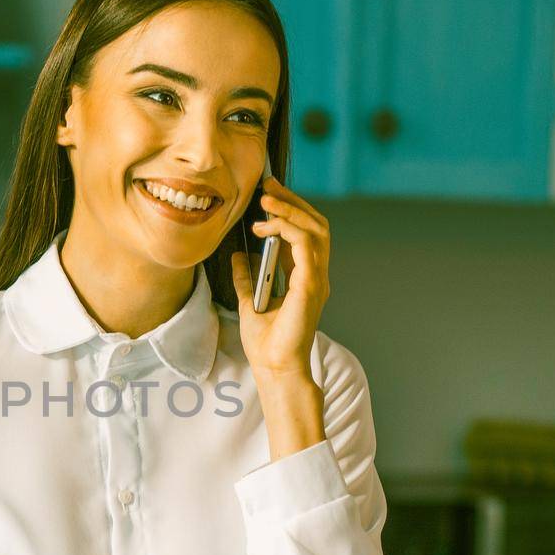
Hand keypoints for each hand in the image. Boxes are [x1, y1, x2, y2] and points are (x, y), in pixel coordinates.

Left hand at [230, 176, 331, 379]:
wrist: (274, 368)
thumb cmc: (266, 344)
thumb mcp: (249, 301)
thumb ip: (246, 276)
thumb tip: (238, 255)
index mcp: (304, 277)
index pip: (305, 233)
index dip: (289, 210)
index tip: (266, 195)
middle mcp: (315, 275)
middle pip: (315, 225)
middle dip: (292, 201)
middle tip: (267, 186)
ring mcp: (317, 280)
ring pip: (316, 230)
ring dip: (290, 210)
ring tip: (265, 201)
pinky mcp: (311, 286)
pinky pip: (306, 246)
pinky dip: (288, 230)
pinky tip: (266, 227)